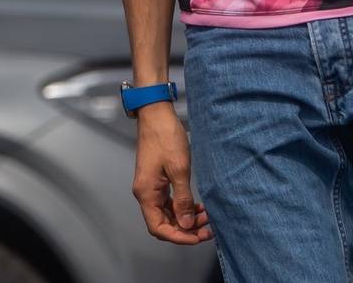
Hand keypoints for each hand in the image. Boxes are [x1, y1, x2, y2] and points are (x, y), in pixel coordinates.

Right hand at [132, 105, 212, 243]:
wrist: (156, 115)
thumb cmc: (165, 137)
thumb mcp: (179, 169)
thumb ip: (183, 199)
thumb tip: (186, 224)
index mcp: (146, 193)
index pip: (158, 228)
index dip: (178, 237)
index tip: (197, 237)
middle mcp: (145, 193)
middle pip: (163, 223)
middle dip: (185, 229)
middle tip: (207, 229)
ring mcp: (150, 187)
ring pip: (167, 214)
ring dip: (186, 218)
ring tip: (206, 216)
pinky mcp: (156, 180)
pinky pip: (169, 202)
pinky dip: (183, 207)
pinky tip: (197, 206)